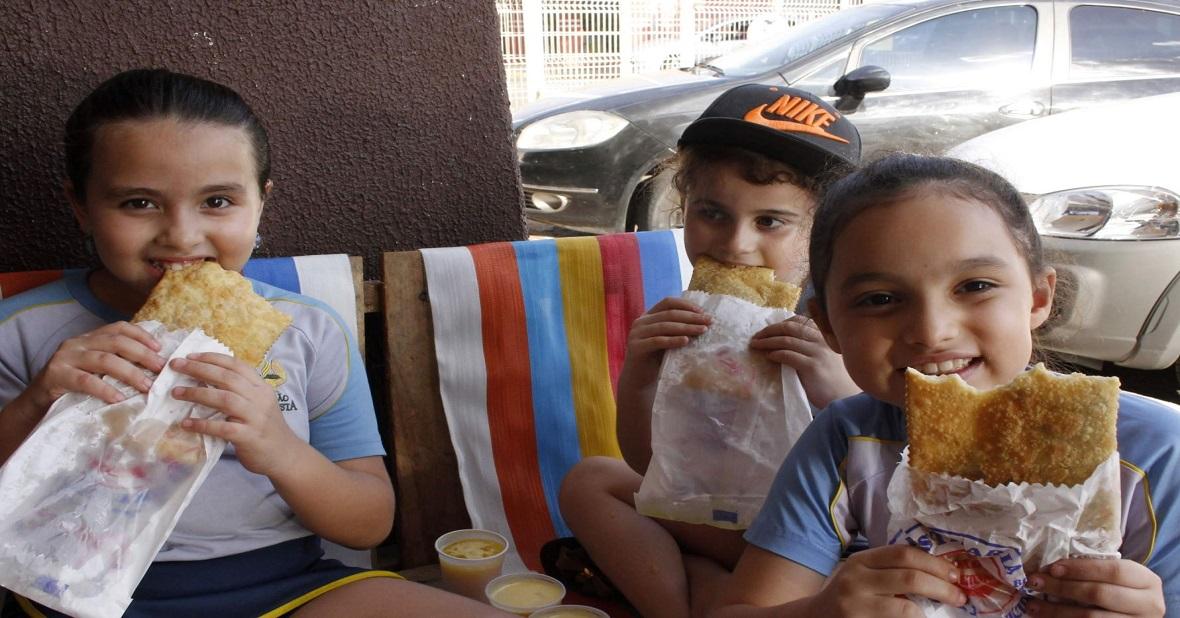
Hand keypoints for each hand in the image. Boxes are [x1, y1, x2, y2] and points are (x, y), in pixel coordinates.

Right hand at [26, 321, 164, 411]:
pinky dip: (105, 389)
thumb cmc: (72, 384)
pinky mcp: (56, 375)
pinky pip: (85, 381)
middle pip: (116, 342)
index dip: (141, 335)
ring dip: (129, 373)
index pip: (119, 328)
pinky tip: (119, 398)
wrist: (36, 399)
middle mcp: (78, 343)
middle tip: (160, 368)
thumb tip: (152, 368)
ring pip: (104, 360)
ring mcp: (66, 357)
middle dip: (142, 354)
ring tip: (146, 386)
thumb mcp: (94, 368)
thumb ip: (115, 362)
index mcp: (89, 338)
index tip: (160, 348)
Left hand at [169, 353, 301, 477]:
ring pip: (225, 399)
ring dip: (197, 393)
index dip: (212, 358)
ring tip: (176, 393)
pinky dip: (203, 424)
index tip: (190, 355)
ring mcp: (256, 418)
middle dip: (199, 369)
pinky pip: (223, 428)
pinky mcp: (249, 437)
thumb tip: (204, 380)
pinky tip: (186, 423)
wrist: (284, 455)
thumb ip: (238, 392)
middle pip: (228, 378)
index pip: (236, 365)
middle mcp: (260, 399)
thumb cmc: (265, 428)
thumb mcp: (257, 404)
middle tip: (176, 366)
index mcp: (261, 387)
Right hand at [626, 296, 710, 363]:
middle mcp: (641, 322)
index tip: (703, 311)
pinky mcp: (636, 347)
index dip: (686, 305)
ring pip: (664, 326)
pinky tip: (686, 341)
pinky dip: (673, 340)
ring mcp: (636, 334)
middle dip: (691, 317)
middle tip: (708, 321)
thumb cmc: (657, 360)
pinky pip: (657, 341)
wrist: (640, 381)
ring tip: (702, 330)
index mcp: (648, 316)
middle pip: (669, 314)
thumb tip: (704, 321)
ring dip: (686, 327)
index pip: (667, 302)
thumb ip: (678, 330)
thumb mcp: (668, 341)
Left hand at [749, 315, 858, 407]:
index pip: (800, 321)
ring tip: (756, 345)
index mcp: (824, 336)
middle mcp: (821, 341)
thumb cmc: (834, 380)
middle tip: (756, 336)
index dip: (781, 323)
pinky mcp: (812, 367)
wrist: (845, 398)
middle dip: (769, 330)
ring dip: (767, 341)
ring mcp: (817, 353)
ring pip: (786, 340)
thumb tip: (783, 343)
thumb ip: (810, 347)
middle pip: (790, 327)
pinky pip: (788, 356)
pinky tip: (768, 357)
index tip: (768, 330)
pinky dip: (775, 354)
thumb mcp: (825, 357)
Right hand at [814, 545, 965, 617]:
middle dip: (942, 587)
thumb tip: (937, 570)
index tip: (954, 573)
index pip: (903, 553)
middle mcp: (857, 580)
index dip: (934, 562)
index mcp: (860, 561)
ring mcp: (857, 606)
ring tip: (946, 610)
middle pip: (910, 578)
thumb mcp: (860, 573)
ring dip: (933, 611)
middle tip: (959, 595)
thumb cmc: (845, 594)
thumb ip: (887, 568)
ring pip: (906, 608)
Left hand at [1027, 558, 1164, 616]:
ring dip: (1056, 611)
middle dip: (1063, 588)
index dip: (1082, 569)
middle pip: (1100, 594)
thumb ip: (1096, 570)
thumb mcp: (1119, 578)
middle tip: (1035, 583)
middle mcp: (1149, 605)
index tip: (1053, 568)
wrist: (1138, 614)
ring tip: (1033, 605)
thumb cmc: (1123, 590)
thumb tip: (1050, 567)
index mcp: (1147, 581)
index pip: (1114, 571)